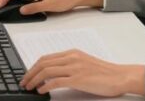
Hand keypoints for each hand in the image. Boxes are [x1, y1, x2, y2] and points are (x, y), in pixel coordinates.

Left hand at [22, 50, 144, 96]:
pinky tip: (41, 91)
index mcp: (73, 53)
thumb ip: (70, 65)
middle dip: (30, 73)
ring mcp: (75, 68)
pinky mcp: (78, 79)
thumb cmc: (105, 73)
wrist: (120, 76)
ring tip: (29, 87)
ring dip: (35, 80)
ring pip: (47, 71)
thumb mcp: (85, 64)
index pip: (47, 58)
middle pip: (44, 63)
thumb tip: (54, 74)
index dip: (34, 66)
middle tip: (24, 82)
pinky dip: (46, 86)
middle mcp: (72, 58)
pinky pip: (56, 81)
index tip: (28, 74)